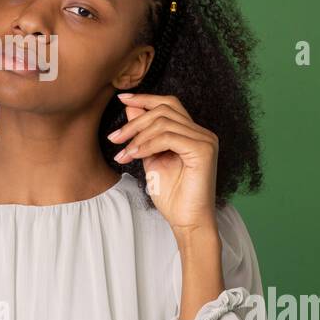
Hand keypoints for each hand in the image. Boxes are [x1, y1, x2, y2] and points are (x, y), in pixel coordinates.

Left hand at [107, 91, 218, 232]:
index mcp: (192, 133)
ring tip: (123, 152)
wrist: (186, 221)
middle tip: (114, 137)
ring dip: (137, 136)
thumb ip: (143, 134)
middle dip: (134, 121)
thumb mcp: (150, 158)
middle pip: (163, 109)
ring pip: (163, 122)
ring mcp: (205, 140)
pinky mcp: (203, 150)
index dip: (145, 98)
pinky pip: (168, 137)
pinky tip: (134, 155)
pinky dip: (147, 144)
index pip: (169, 104)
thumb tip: (130, 108)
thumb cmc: (172, 196)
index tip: (121, 98)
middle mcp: (201, 133)